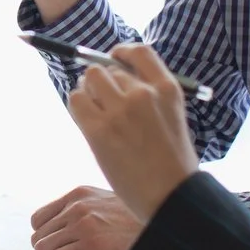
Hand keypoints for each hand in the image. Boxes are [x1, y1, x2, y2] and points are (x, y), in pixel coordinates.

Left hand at [29, 185, 140, 249]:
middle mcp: (77, 207)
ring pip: (42, 248)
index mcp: (79, 194)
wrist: (160, 229)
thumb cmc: (135, 220)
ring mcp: (83, 226)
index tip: (57, 242)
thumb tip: (59, 226)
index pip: (38, 218)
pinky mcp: (90, 246)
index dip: (45, 234)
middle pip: (38, 235)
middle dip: (49, 248)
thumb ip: (82, 208)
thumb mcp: (105, 201)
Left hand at [63, 44, 199, 223]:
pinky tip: (86, 121)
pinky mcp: (99, 129)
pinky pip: (76, 101)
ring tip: (95, 112)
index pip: (139, 52)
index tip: (114, 58)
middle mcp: (143, 94)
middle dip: (102, 81)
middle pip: (109, 67)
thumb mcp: (173, 118)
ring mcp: (120, 110)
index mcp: (168, 89)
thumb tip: (117, 81)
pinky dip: (77, 106)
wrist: (170, 197)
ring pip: (89, 79)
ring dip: (87, 91)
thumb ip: (151, 97)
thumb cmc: (173, 165)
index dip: (121, 53)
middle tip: (102, 100)